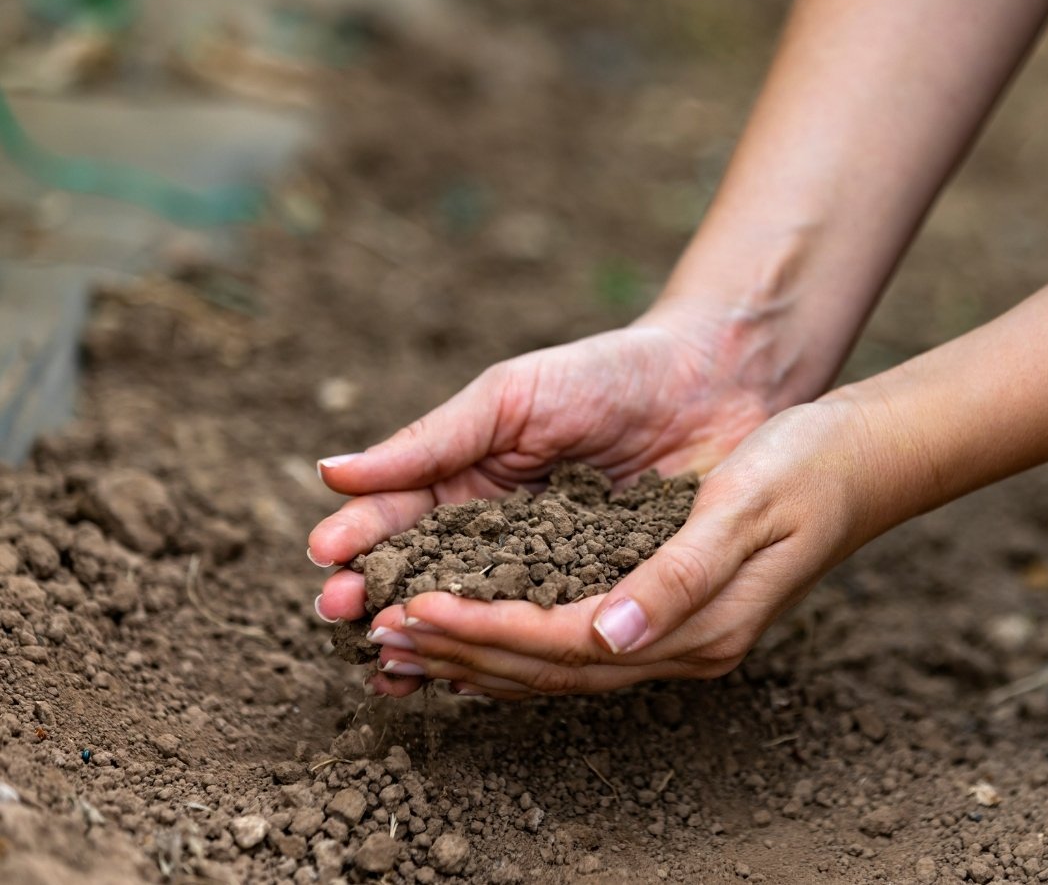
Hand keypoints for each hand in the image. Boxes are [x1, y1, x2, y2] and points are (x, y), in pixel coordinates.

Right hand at [308, 306, 785, 684]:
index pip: (398, 520)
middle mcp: (500, 536)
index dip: (361, 543)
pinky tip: (477, 679)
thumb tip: (333, 472)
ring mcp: (551, 572)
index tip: (327, 564)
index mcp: (467, 481)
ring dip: (434, 643)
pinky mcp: (605, 600)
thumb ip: (434, 440)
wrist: (714, 381)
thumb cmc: (607, 374)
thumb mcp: (512, 397)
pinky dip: (514, 659)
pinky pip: (555, 636)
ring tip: (393, 664)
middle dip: (381, 601)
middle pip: (427, 581)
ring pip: (481, 620)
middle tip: (345, 620)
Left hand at [359, 394, 898, 698]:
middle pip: (552, 667)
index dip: (486, 630)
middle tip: (378, 636)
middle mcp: (684, 643)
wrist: (861, 456)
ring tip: (404, 646)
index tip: (412, 612)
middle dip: (462, 652)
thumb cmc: (806, 467)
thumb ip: (679, 575)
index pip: (568, 644)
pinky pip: (577, 638)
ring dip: (478, 654)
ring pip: (558, 663)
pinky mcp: (668, 608)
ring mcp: (678, 631)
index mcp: (701, 625)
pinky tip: (476, 625)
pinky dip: (516, 636)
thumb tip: (609, 633)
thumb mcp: (744, 506)